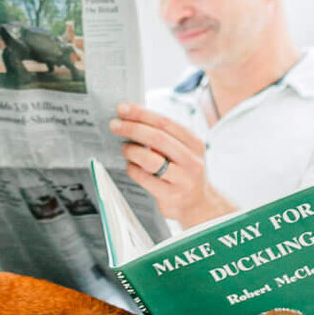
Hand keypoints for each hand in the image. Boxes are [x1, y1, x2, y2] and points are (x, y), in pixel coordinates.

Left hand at [109, 104, 232, 226]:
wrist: (198, 205)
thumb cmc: (185, 174)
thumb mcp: (184, 152)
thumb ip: (166, 137)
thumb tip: (134, 119)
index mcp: (195, 143)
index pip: (166, 122)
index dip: (142, 114)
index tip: (123, 109)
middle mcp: (192, 160)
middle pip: (158, 138)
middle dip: (133, 128)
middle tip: (115, 125)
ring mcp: (183, 179)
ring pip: (152, 160)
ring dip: (132, 150)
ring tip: (124, 148)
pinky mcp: (172, 195)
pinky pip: (146, 179)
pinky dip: (134, 169)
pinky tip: (130, 166)